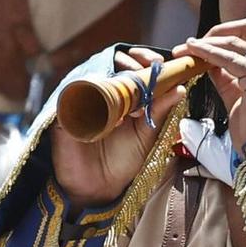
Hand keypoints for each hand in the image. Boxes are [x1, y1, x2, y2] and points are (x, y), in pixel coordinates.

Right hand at [51, 46, 187, 208]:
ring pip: (97, 74)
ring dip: (118, 83)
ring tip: (134, 106)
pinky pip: (78, 96)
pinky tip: (113, 119)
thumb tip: (180, 89)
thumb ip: (161, 111)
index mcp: (124, 95)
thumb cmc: (122, 161)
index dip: (145, 60)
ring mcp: (83, 100)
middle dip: (133, 64)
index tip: (160, 64)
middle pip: (114, 62)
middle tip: (147, 75)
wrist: (99, 187)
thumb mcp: (147, 135)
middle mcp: (103, 92)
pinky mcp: (66, 113)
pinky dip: (96, 100)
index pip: (133, 65)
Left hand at [173, 19, 245, 151]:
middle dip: (218, 30)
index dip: (225, 36)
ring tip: (186, 48)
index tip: (202, 44)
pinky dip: (210, 53)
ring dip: (207, 43)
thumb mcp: (238, 100)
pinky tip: (194, 53)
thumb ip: (226, 80)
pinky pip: (230, 59)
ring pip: (235, 42)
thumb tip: (209, 64)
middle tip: (194, 42)